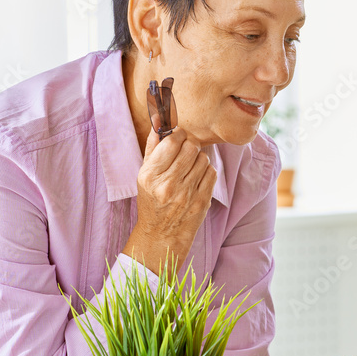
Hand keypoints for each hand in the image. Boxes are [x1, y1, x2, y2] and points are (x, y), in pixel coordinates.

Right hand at [124, 126, 217, 274]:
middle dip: (189, 145)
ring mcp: (186, 194)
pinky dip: (206, 171)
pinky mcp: (202, 201)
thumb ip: (153, 147)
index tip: (178, 136)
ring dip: (198, 158)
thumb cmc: (152, 200)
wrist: (162, 234)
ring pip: (203, 158)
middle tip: (185, 150)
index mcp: (150, 175)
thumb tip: (160, 121)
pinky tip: (197, 177)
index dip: (178, 134)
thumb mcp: (144, 175)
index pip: (172, 142)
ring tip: (190, 167)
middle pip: (191, 147)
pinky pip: (211, 172)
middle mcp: (168, 184)